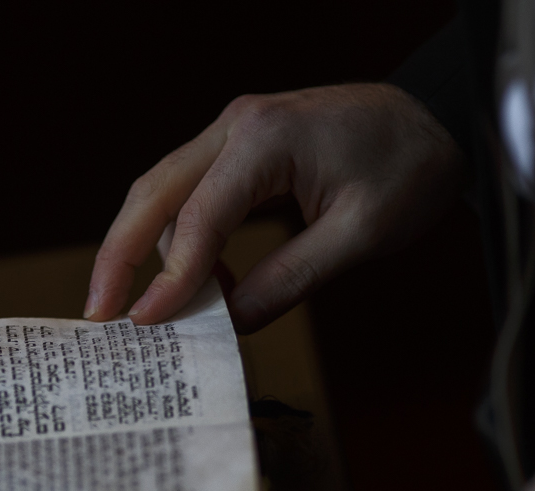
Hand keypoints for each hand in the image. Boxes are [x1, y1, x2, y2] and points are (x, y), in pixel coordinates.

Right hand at [84, 83, 464, 332]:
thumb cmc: (408, 169)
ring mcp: (234, 133)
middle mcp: (237, 128)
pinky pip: (192, 192)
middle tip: (99, 313)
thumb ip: (289, 279)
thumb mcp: (358, 235)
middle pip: (153, 191)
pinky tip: (198, 276)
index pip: (198, 216)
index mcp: (265, 140)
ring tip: (162, 308)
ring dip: (151, 249)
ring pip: (165, 192)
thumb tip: (229, 323)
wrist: (435, 121)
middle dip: (118, 254)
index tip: (146, 325)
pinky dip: (182, 236)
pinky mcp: (241, 148)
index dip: (169, 277)